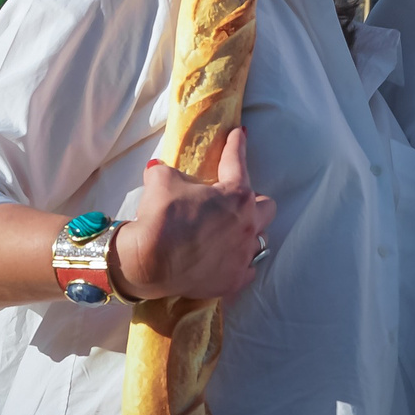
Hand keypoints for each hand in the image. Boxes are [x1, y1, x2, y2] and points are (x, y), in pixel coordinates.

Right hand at [115, 127, 276, 301]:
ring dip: (249, 231)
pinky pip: (248, 268)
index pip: (237, 163)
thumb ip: (169, 171)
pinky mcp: (234, 280)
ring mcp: (243, 255)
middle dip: (253, 200)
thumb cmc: (160, 216)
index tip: (239, 134)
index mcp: (236, 196)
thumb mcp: (162, 179)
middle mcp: (248, 225)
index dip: (236, 145)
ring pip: (261, 240)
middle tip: (234, 199)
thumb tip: (160, 168)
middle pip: (266, 207)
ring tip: (231, 230)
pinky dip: (239, 262)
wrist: (148, 262)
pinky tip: (228, 258)